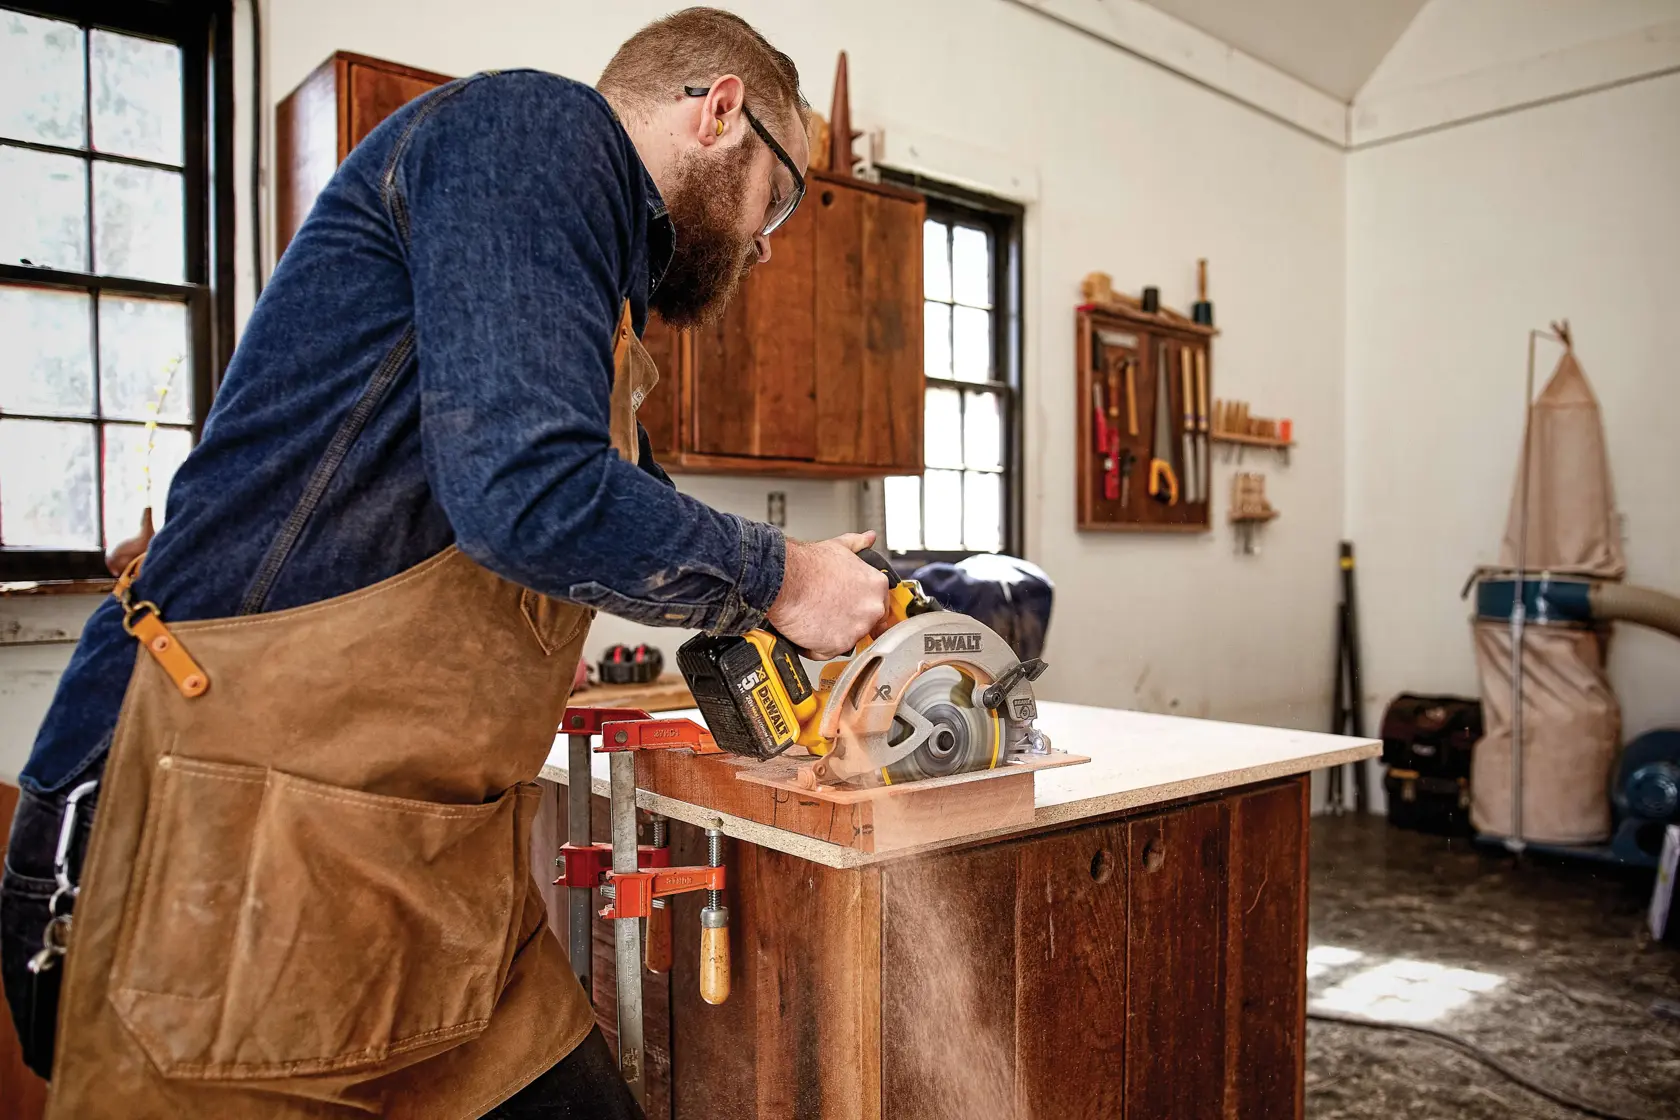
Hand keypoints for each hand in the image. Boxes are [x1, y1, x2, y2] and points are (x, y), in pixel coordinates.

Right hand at [767, 531, 891, 659]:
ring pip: (848, 639)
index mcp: (876, 586)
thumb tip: (868, 538)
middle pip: (866, 624)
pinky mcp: (837, 646)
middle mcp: (871, 609)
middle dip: (849, 620)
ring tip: (816, 618)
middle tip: (829, 612)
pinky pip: (828, 652)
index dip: (861, 604)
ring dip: (834, 633)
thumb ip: (858, 544)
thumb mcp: (839, 547)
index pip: (879, 603)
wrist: (785, 580)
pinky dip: (817, 646)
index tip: (849, 604)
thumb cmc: (808, 565)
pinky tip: (807, 629)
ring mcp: (856, 629)